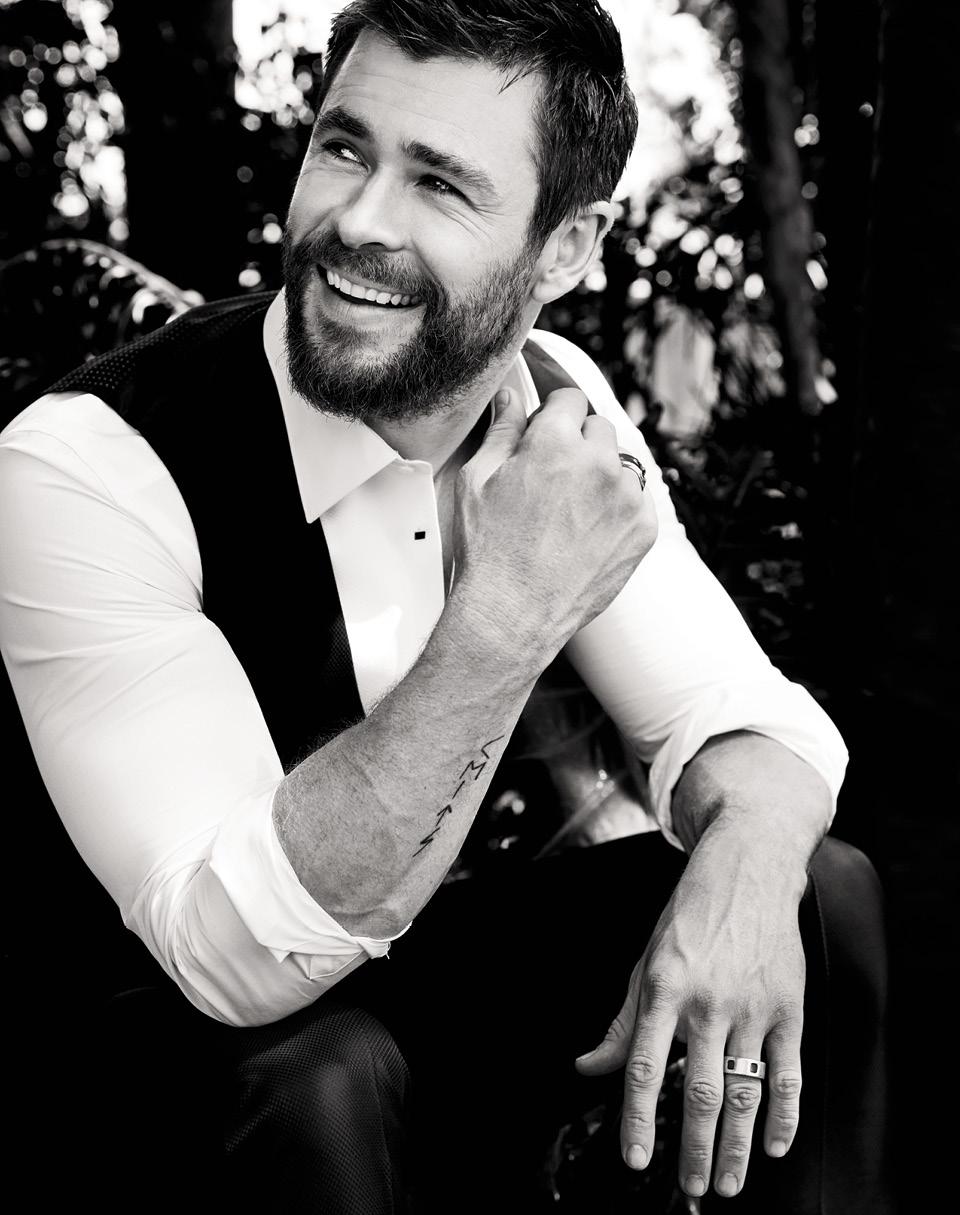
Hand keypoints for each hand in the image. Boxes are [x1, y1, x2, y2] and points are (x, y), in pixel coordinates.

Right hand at [452, 387, 656, 656]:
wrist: (514, 614)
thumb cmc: (490, 552)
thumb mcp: (477, 481)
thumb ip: (501, 431)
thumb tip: (511, 398)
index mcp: (555, 442)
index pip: (570, 398)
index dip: (554, 414)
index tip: (547, 430)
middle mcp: (598, 463)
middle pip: (599, 428)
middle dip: (578, 443)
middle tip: (553, 478)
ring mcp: (627, 497)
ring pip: (621, 464)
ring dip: (601, 475)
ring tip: (570, 510)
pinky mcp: (644, 529)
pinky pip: (637, 500)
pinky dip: (618, 509)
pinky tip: (587, 531)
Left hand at [575, 826, 806, 1199]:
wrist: (748, 870)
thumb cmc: (692, 914)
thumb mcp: (646, 960)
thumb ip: (622, 1021)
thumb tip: (588, 1065)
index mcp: (665, 988)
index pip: (645, 1067)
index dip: (638, 1118)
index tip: (636, 1158)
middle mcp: (708, 1001)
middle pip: (700, 1092)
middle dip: (694, 1149)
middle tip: (692, 1187)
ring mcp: (752, 1007)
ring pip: (744, 1092)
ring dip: (736, 1146)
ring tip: (727, 1182)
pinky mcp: (787, 1008)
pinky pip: (787, 1073)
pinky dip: (782, 1116)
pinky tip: (773, 1145)